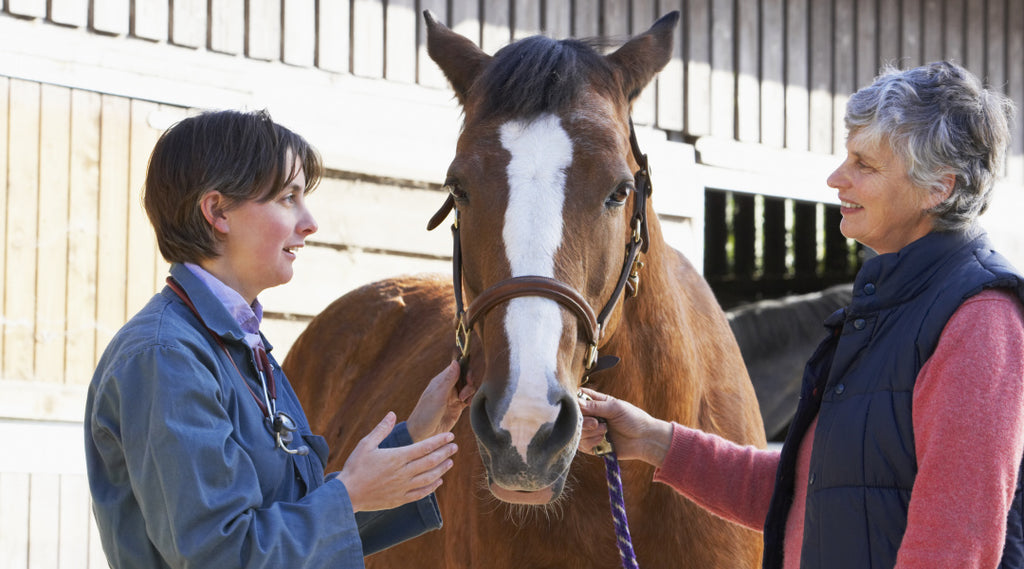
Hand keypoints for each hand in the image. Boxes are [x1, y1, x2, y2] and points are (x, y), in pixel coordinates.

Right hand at [338, 412, 458, 511]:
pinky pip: (421, 493)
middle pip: (430, 462)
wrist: (347, 495)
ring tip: (450, 462)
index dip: (439, 441)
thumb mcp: (365, 444)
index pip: (424, 447)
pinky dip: (432, 487)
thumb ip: (381, 429)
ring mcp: (403, 488)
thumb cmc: (355, 467)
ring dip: (442, 469)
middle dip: (445, 453)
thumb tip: (392, 414)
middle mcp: (403, 473)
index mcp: (396, 457)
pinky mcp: (400, 499)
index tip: (450, 435)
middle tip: (455, 447)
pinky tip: (438, 481)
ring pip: (429, 478)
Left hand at [406, 361, 475, 441]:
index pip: (457, 368)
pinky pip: (468, 399)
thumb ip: (448, 379)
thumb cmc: (426, 414)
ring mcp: (453, 397)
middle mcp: (448, 387)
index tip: (468, 379)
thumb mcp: (438, 396)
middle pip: (465, 377)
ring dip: (470, 392)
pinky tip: (467, 404)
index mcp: (441, 381)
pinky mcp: (457, 407)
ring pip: (468, 388)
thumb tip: (456, 361)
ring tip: (463, 400)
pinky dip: (470, 400)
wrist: (422, 434)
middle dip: (469, 382)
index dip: (465, 371)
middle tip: (465, 393)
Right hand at [577, 387, 672, 466]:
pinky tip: (603, 440)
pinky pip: (582, 445)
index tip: (578, 406)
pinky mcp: (593, 446)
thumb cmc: (634, 419)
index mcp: (596, 403)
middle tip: (596, 423)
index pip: (578, 398)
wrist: (645, 440)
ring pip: (577, 432)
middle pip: (574, 417)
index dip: (574, 401)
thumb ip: (595, 406)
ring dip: (589, 432)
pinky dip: (591, 442)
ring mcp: (591, 431)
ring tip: (605, 431)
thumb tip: (576, 403)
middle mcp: (591, 416)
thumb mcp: (615, 408)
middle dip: (583, 421)